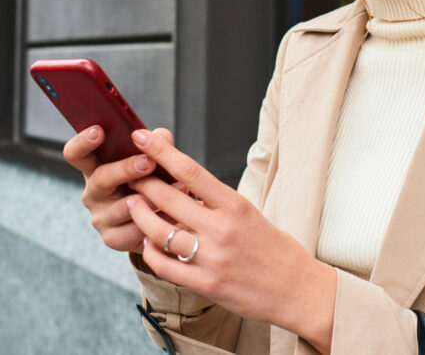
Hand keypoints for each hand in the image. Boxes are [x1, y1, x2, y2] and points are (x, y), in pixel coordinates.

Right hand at [62, 126, 175, 252]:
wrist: (158, 219)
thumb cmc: (152, 181)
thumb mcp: (153, 160)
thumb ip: (156, 144)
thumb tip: (159, 136)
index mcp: (96, 167)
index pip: (76, 154)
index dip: (83, 142)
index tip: (98, 130)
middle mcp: (93, 193)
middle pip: (101, 178)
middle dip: (126, 168)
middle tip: (149, 162)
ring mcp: (100, 217)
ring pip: (123, 207)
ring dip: (152, 196)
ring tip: (178, 187)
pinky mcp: (113, 239)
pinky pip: (136, 229)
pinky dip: (159, 219)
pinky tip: (176, 213)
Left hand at [124, 129, 336, 352]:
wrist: (297, 289)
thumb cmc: (275, 248)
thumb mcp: (250, 214)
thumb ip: (217, 202)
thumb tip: (183, 185)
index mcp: (235, 205)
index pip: (191, 171)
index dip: (161, 151)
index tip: (142, 136)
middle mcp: (221, 229)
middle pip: (169, 198)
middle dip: (142, 183)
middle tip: (127, 173)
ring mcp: (211, 258)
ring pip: (159, 232)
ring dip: (140, 215)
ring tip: (132, 205)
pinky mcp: (204, 284)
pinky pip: (164, 265)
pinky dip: (149, 251)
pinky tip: (146, 243)